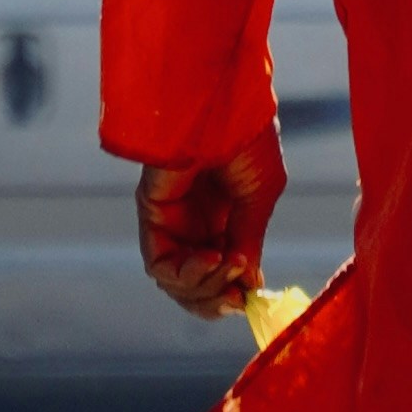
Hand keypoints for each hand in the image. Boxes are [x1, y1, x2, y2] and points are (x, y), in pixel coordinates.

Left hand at [135, 140, 282, 319]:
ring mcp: (171, 222)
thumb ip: (249, 241)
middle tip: (236, 299)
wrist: (224, 110)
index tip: (248, 299)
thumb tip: (249, 285)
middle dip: (215, 300)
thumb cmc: (248, 142)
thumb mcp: (260, 198)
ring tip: (227, 264)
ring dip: (205, 287)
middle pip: (194, 288)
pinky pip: (160, 264)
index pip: (218, 276)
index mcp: (222, 221)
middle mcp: (194, 226)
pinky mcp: (152, 215)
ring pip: (176, 283)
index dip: (231, 294)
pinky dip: (186, 273)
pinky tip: (211, 258)